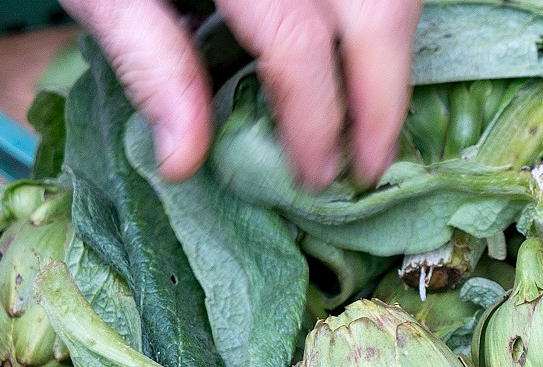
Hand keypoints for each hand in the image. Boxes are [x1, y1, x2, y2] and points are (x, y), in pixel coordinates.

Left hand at [64, 0, 424, 186]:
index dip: (316, 116)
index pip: (298, 40)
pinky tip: (363, 57)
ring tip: (373, 117)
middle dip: (384, 97)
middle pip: (378, 9)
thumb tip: (185, 159)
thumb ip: (147, 61)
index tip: (316, 174)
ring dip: (395, 52)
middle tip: (371, 166)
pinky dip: (385, 16)